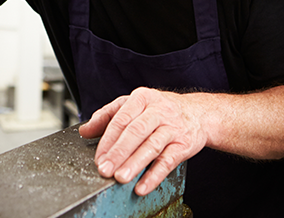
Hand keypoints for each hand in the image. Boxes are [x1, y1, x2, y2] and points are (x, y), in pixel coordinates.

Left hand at [79, 87, 207, 194]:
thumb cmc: (161, 110)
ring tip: (120, 178)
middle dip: (119, 152)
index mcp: (143, 98)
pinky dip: (154, 175)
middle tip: (105, 169)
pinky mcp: (184, 144)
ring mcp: (172, 127)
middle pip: (136, 131)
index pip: (122, 118)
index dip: (108, 139)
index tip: (98, 157)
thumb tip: (85, 130)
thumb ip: (109, 115)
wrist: (198, 113)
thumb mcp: (136, 104)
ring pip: (152, 145)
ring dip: (135, 163)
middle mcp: (158, 110)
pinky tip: (142, 186)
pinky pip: (168, 161)